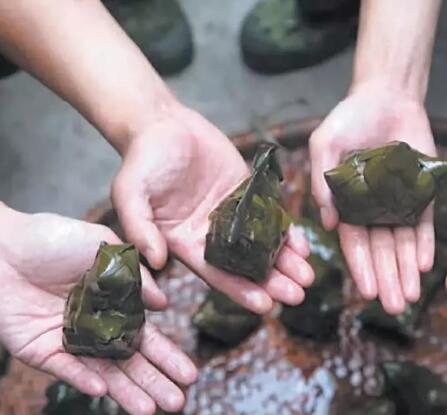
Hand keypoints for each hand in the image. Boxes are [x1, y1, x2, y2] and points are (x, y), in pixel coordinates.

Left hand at [0, 207, 196, 414]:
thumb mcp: (107, 249)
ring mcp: (70, 340)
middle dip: (154, 382)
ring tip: (150, 411)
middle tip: (177, 403)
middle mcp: (97, 327)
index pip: (147, 337)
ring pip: (102, 372)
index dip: (168, 356)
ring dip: (126, 392)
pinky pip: (66, 367)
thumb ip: (137, 277)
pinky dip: (83, 378)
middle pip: (130, 361)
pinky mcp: (41, 349)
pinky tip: (104, 388)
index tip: (189, 373)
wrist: (7, 245)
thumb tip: (166, 304)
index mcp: (116, 306)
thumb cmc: (56, 238)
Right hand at [112, 105, 312, 313]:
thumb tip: (155, 262)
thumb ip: (139, 227)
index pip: (216, 274)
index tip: (265, 306)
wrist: (163, 124)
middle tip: (297, 296)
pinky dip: (286, 232)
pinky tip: (303, 246)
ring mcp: (232, 215)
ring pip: (263, 245)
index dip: (240, 291)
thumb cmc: (142, 160)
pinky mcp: (247, 193)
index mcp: (185, 243)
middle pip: (246, 267)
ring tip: (308, 277)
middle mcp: (211, 235)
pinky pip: (270, 216)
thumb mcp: (130, 193)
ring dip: (285, 263)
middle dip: (271, 283)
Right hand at [310, 82, 436, 313]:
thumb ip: (323, 181)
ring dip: (406, 270)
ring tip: (411, 296)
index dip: (361, 268)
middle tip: (394, 306)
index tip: (366, 292)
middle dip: (387, 279)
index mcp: (347, 204)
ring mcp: (399, 202)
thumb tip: (326, 222)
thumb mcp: (325, 145)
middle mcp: (373, 209)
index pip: (354, 242)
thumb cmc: (348, 119)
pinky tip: (425, 264)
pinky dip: (424, 243)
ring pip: (404, 244)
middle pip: (381, 251)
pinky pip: (424, 222)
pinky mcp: (422, 192)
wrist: (385, 96)